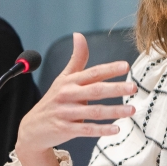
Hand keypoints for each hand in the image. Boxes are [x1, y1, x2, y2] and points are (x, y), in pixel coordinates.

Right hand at [15, 33, 136, 165]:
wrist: (32, 128)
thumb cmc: (54, 99)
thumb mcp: (63, 78)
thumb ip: (76, 59)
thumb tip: (78, 34)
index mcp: (70, 81)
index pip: (92, 73)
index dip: (109, 69)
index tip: (126, 66)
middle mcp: (68, 95)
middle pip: (95, 90)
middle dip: (115, 88)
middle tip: (134, 87)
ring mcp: (66, 113)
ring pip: (94, 111)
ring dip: (114, 111)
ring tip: (132, 109)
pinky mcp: (66, 129)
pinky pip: (86, 129)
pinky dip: (101, 130)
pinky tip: (116, 129)